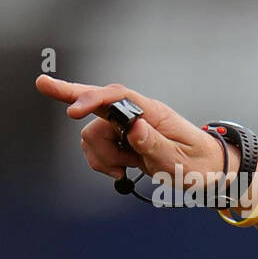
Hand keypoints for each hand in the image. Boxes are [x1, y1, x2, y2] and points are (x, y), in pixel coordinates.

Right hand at [35, 75, 227, 185]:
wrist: (210, 172)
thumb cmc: (201, 163)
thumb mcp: (181, 160)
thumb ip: (156, 144)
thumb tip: (134, 128)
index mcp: (154, 113)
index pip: (117, 96)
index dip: (91, 97)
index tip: (73, 108)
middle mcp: (138, 116)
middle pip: (97, 108)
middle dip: (75, 104)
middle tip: (45, 87)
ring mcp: (128, 130)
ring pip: (93, 133)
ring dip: (101, 155)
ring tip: (125, 168)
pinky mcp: (124, 143)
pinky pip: (98, 149)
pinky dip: (102, 162)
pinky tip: (120, 171)